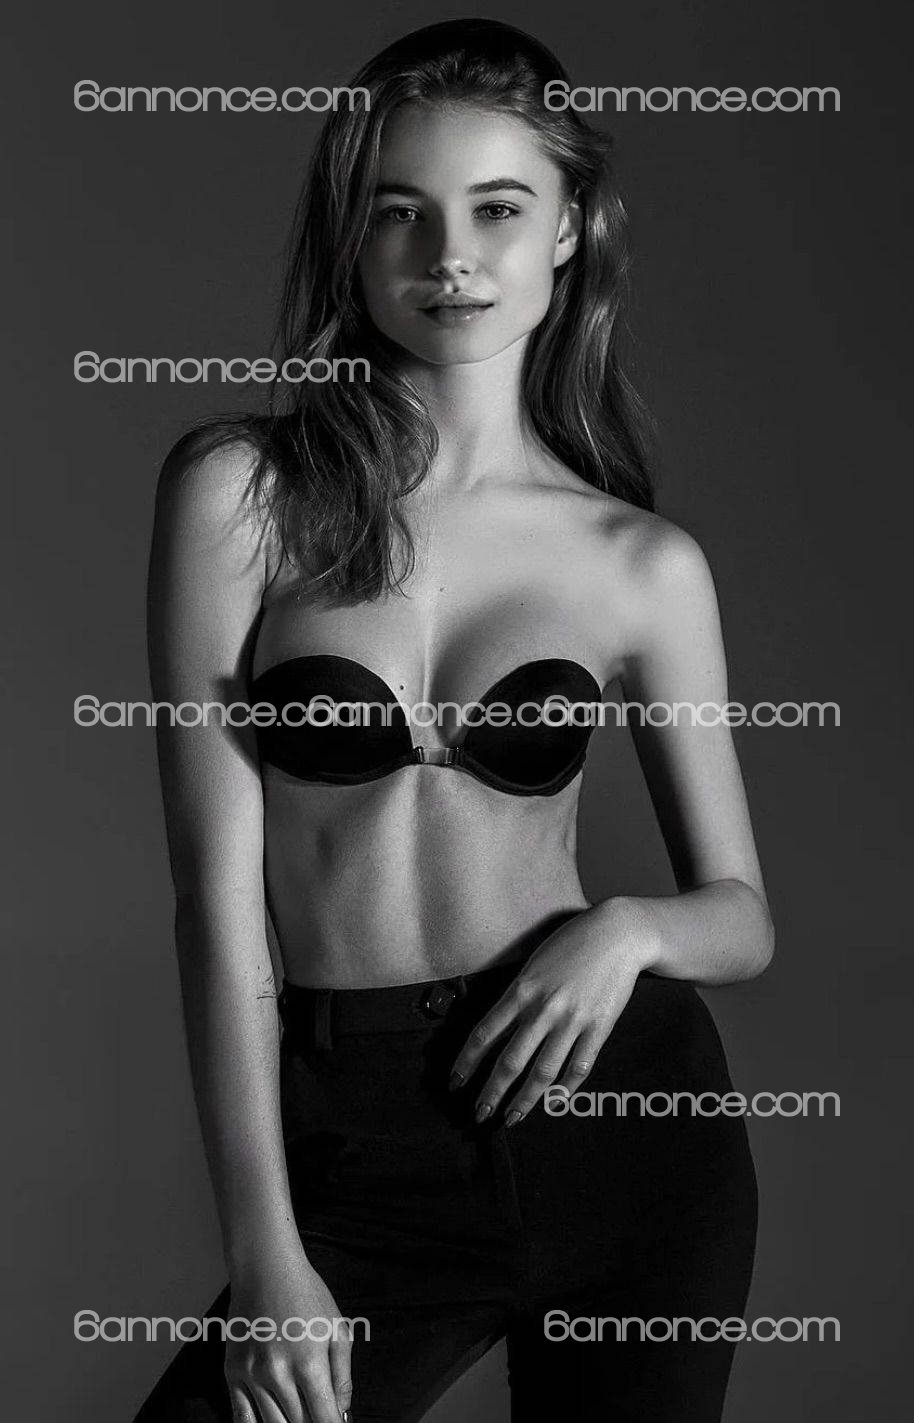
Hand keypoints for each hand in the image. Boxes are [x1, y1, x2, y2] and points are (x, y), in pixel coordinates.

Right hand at [226, 1238, 351, 1422]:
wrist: (265, 1268)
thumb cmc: (306, 1294)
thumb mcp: (337, 1328)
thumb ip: (342, 1376)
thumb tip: (341, 1414)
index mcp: (310, 1364)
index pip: (323, 1419)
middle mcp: (278, 1374)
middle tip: (315, 1415)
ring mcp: (252, 1375)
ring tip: (296, 1414)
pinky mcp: (232, 1373)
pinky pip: (241, 1418)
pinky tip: (269, 1420)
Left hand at [449, 898, 656, 1125]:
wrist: (617, 934)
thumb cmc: (572, 944)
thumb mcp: (534, 964)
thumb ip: (518, 994)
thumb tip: (498, 1026)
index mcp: (522, 990)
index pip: (484, 1033)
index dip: (467, 1061)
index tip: (456, 1081)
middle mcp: (543, 1009)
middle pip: (510, 1060)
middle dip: (492, 1092)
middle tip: (479, 1114)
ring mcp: (572, 1020)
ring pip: (543, 1072)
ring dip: (525, 1100)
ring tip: (511, 1118)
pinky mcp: (599, 1027)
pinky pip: (579, 1066)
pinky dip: (566, 1088)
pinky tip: (555, 1102)